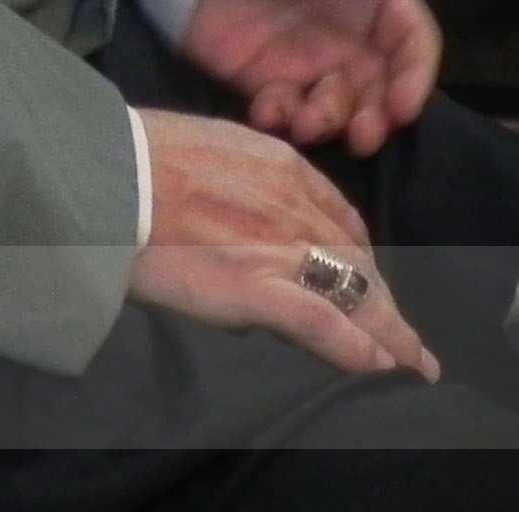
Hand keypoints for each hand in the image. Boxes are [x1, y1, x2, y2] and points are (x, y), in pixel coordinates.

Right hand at [130, 110, 438, 380]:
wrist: (107, 175)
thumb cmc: (139, 160)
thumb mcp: (212, 151)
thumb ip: (244, 183)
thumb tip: (245, 224)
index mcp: (284, 168)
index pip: (343, 222)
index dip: (363, 260)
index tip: (372, 285)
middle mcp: (296, 206)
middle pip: (359, 261)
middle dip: (386, 303)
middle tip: (408, 340)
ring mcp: (282, 248)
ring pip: (356, 292)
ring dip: (390, 333)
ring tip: (412, 363)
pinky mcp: (257, 287)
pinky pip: (323, 322)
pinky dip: (356, 348)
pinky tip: (382, 367)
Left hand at [180, 0, 442, 154]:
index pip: (412, 41)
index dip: (416, 77)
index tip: (403, 108)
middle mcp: (349, 34)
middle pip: (381, 89)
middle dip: (378, 118)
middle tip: (362, 137)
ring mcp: (306, 61)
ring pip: (336, 109)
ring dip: (329, 124)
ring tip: (304, 123)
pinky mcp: (264, 80)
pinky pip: (284, 113)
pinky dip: (280, 122)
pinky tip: (264, 112)